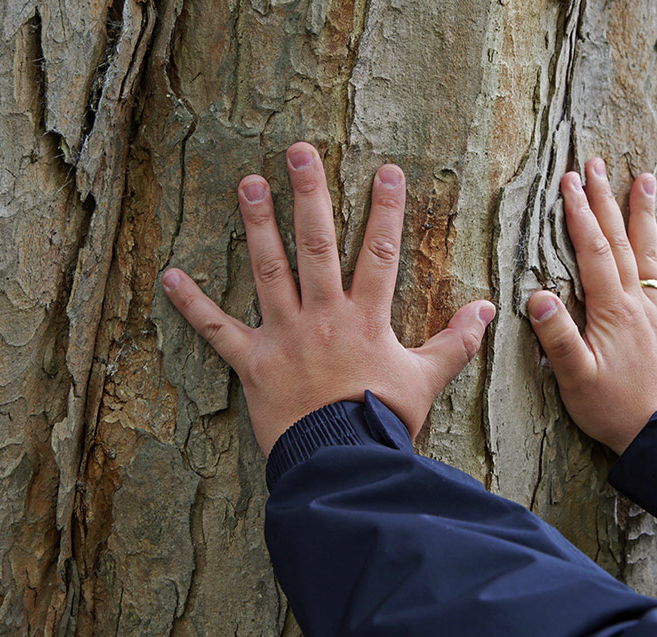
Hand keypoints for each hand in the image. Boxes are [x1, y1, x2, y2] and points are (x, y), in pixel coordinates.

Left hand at [162, 142, 494, 454]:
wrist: (341, 464)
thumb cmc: (383, 422)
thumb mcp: (426, 380)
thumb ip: (455, 342)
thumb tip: (488, 310)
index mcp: (365, 319)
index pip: (380, 254)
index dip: (387, 212)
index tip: (388, 172)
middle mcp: (323, 317)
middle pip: (316, 245)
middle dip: (311, 195)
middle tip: (300, 152)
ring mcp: (284, 336)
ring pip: (269, 271)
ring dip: (258, 225)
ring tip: (248, 183)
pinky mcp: (252, 362)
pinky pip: (217, 330)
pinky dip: (192, 304)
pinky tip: (168, 275)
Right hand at [527, 160, 656, 454]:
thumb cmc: (612, 408)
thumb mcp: (575, 378)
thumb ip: (557, 338)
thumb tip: (537, 296)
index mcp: (611, 310)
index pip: (594, 251)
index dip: (580, 214)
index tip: (569, 182)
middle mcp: (636, 303)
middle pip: (620, 241)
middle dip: (605, 200)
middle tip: (597, 164)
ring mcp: (654, 312)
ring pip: (649, 252)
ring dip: (644, 214)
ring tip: (645, 178)